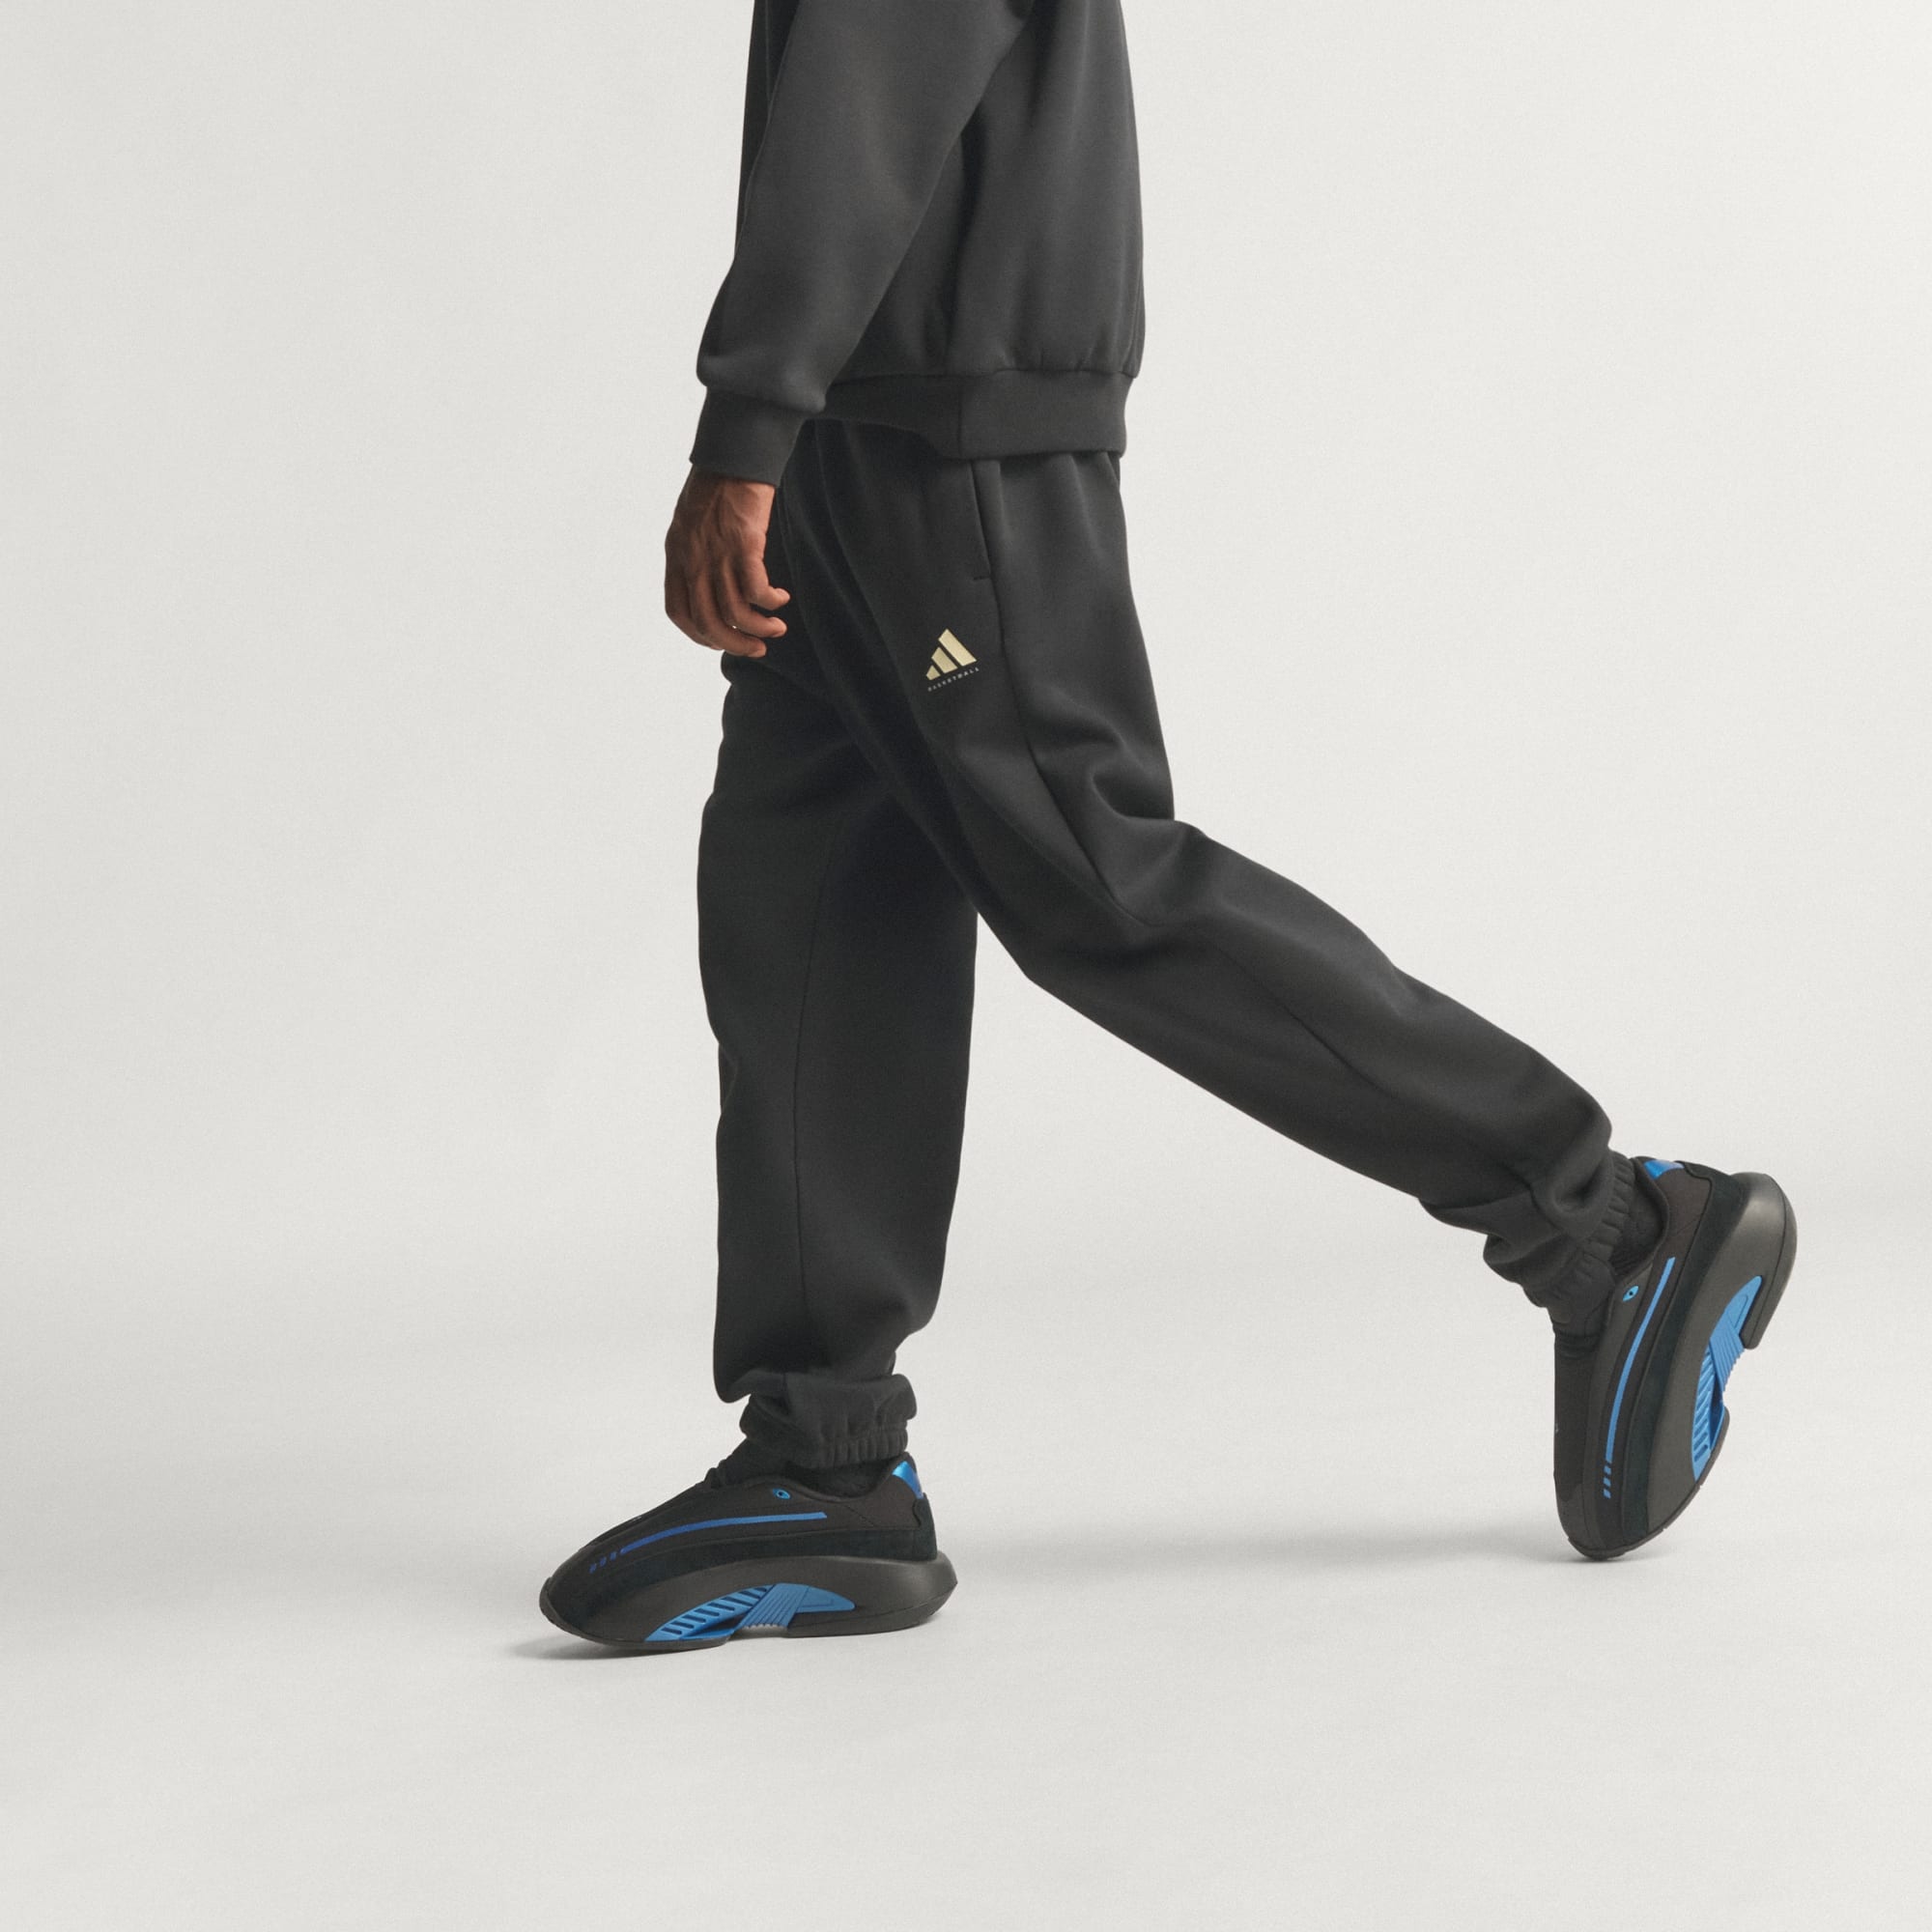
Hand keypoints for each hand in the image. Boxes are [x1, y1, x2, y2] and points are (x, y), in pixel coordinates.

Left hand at [663, 468, 790, 657]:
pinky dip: (770, 602)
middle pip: (707, 621)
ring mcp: (717, 553)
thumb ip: (693, 554)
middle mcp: (693, 559)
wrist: (733, 453)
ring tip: (776, 629)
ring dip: (758, 628)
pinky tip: (781, 599)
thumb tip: (710, 584)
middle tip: (756, 649)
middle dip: (733, 643)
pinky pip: (757, 590)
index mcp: (676, 555)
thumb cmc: (717, 485)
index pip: (678, 611)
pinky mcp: (744, 544)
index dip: (698, 635)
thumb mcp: (690, 523)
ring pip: (734, 612)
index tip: (721, 639)